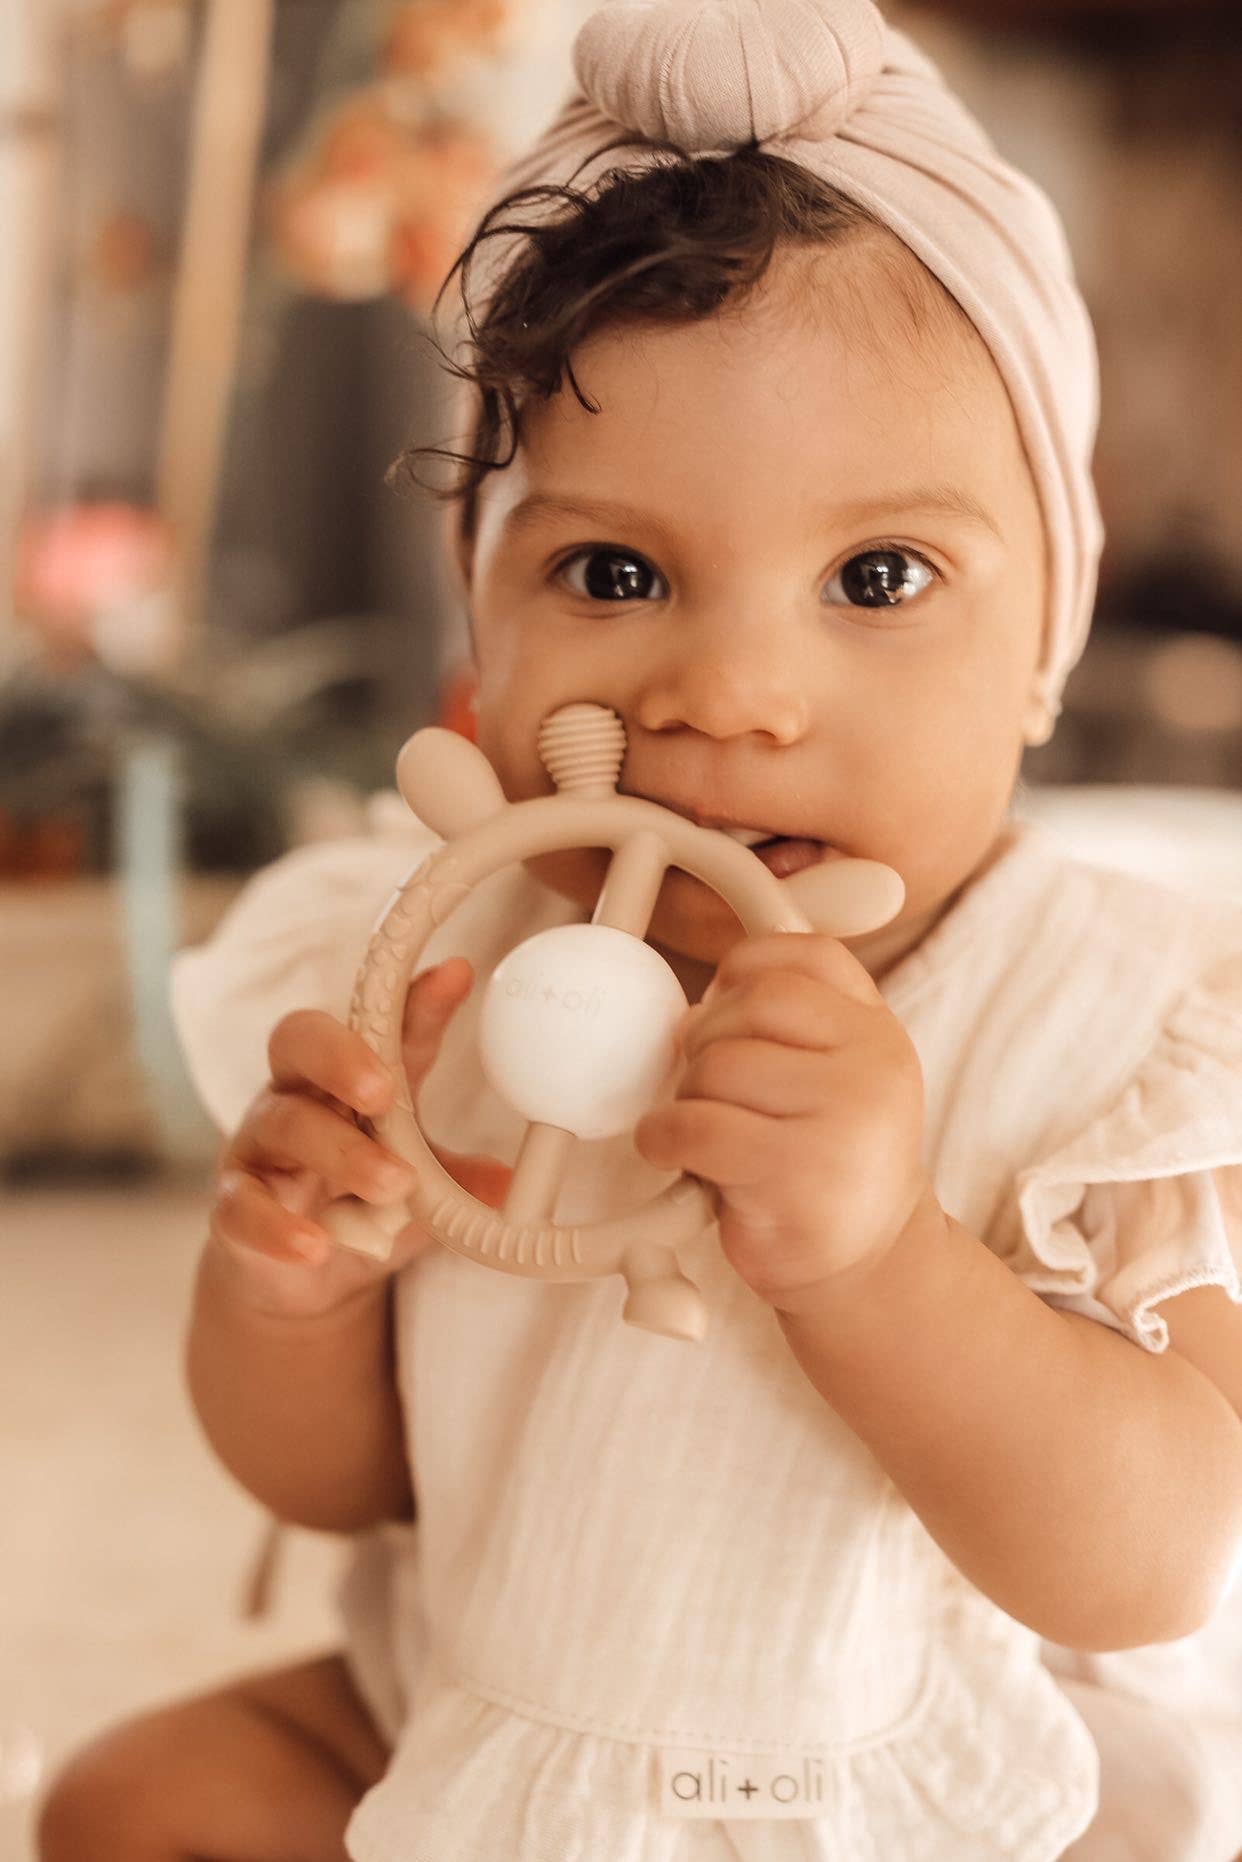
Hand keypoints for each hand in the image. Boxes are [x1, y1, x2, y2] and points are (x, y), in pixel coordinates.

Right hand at [208, 957, 509, 1318]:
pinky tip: (315, 1246)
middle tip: (386, 1089)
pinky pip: (242, 1208)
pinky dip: (278, 1227)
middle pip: (300, 1041)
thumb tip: (510, 1182)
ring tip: (395, 1184)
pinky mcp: (234, 1205)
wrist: (300, 1277)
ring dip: (343, 1152)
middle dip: (342, 1055)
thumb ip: (453, 1175)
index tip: (457, 977)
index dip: (412, 1001)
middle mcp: (297, 1094)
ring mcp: (260, 1147)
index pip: (376, 1024)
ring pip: (285, 1125)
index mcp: (346, 1075)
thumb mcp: (415, 1179)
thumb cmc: (358, 1202)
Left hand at [633, 934, 932, 1315]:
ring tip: (701, 1127)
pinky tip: (671, 1150)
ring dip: (686, 1094)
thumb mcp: (837, 1078)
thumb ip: (791, 1026)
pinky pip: (696, 1126)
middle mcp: (874, 1067)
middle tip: (703, 1081)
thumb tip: (691, 1011)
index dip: (746, 967)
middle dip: (706, 1038)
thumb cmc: (829, 1163)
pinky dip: (664, 1135)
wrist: (869, 1264)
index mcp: (880, 1033)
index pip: (809, 956)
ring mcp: (842, 1122)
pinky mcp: (797, 1177)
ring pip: (719, 1064)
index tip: (719, 1002)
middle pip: (752, 1003)